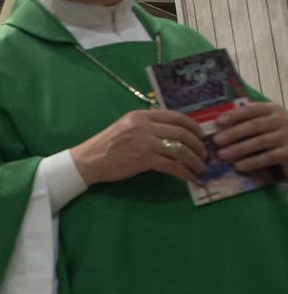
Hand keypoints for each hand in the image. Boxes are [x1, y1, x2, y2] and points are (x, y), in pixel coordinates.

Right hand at [69, 108, 205, 184]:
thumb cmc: (107, 145)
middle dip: (198, 146)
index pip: (176, 117)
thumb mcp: (126, 127)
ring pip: (180, 150)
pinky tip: (189, 177)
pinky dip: (184, 172)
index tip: (202, 136)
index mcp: (141, 115)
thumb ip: (148, 126)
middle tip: (204, 156)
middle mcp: (144, 126)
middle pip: (182, 133)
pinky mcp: (143, 159)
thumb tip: (174, 132)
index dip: (194, 127)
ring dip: (194, 161)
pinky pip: (171, 165)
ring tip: (199, 168)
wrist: (89, 160)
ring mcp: (144, 142)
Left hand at [211, 102, 287, 175]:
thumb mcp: (262, 124)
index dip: (234, 114)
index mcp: (272, 110)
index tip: (218, 121)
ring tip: (222, 155)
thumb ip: (245, 121)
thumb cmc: (273, 136)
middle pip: (254, 125)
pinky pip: (269, 157)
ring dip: (239, 148)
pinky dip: (252, 162)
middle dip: (233, 133)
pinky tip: (239, 166)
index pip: (252, 109)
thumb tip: (217, 124)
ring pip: (260, 141)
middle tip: (216, 141)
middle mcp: (282, 120)